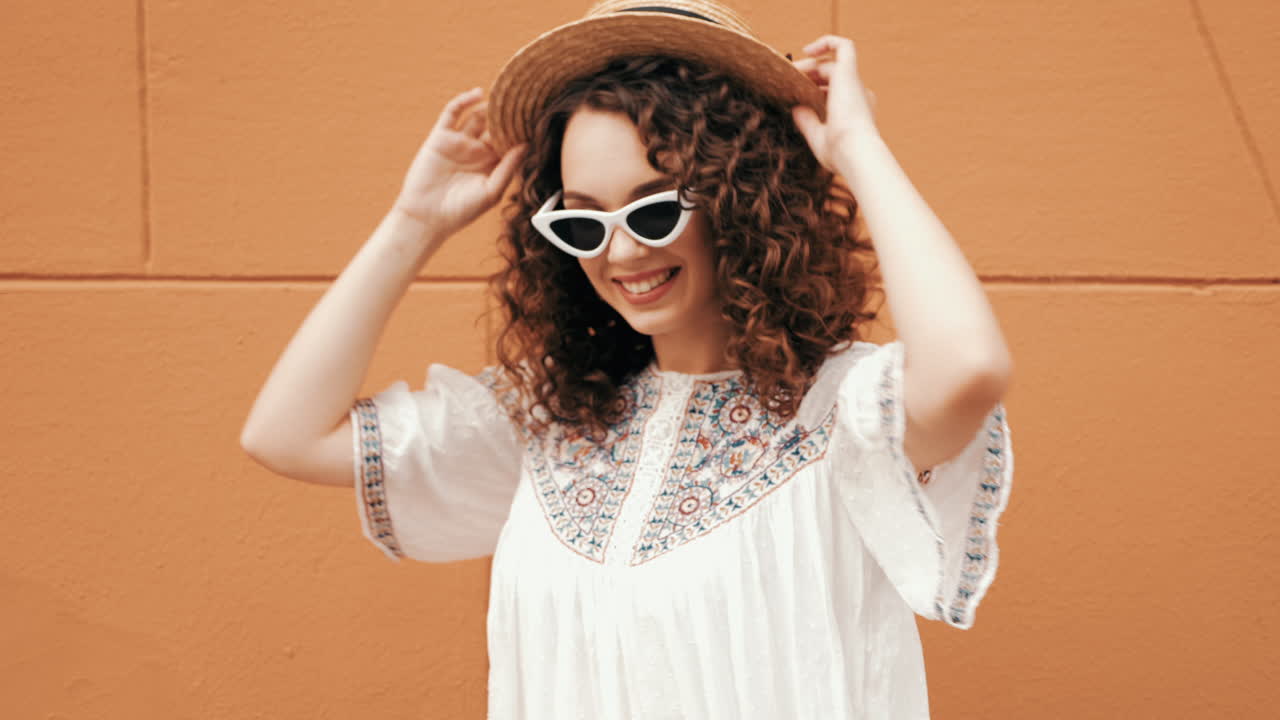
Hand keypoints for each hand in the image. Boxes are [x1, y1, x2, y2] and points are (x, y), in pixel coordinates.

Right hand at [392, 87, 526, 238]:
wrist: (427, 217)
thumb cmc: (462, 211)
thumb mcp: (491, 191)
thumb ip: (508, 167)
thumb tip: (526, 144)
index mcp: (492, 164)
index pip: (510, 141)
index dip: (521, 130)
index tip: (537, 116)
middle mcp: (476, 151)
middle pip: (495, 126)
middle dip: (507, 115)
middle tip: (523, 100)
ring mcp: (459, 142)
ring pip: (477, 116)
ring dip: (489, 106)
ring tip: (504, 95)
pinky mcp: (440, 137)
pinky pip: (452, 113)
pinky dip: (464, 101)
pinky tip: (478, 93)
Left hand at [790, 35, 879, 172]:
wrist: (855, 152)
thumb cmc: (840, 154)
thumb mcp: (818, 138)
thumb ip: (807, 122)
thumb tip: (796, 107)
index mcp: (854, 111)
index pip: (832, 94)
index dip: (812, 91)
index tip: (793, 96)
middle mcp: (858, 94)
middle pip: (830, 77)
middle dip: (806, 78)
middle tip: (784, 83)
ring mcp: (855, 83)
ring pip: (831, 63)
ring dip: (807, 66)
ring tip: (788, 74)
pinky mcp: (850, 72)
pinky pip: (843, 45)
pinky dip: (826, 42)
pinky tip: (807, 50)